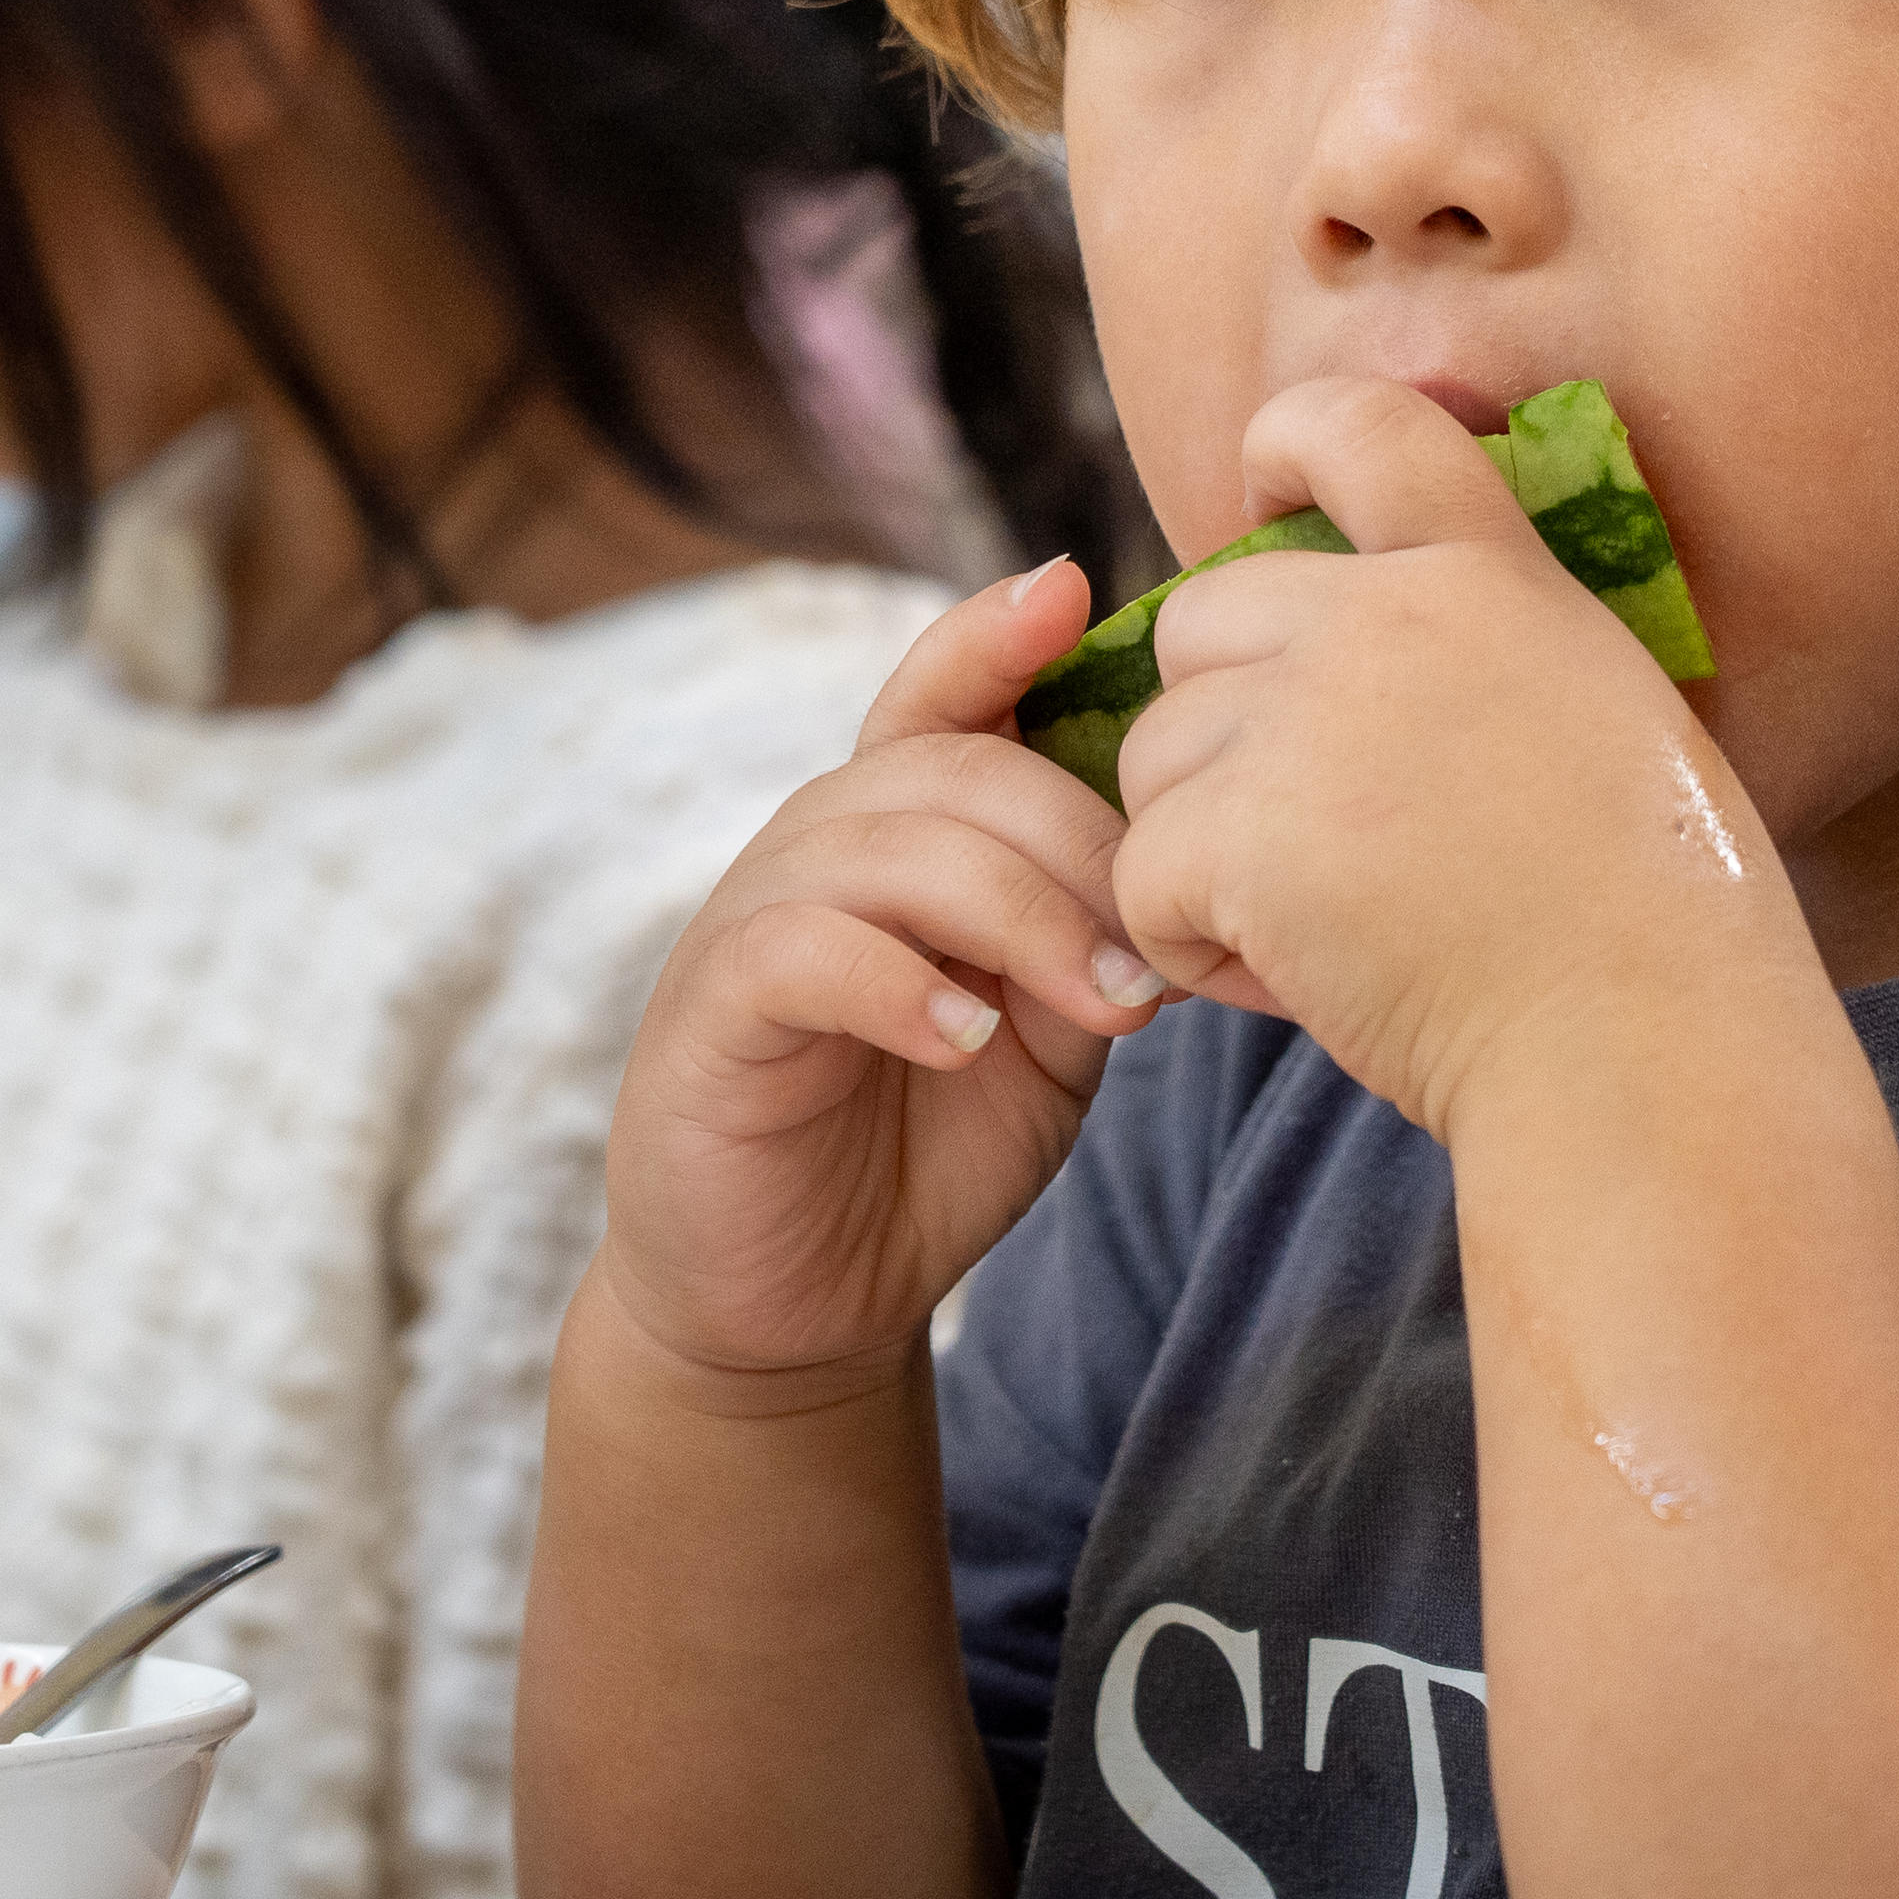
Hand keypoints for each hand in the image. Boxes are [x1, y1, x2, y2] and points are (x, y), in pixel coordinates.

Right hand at [592, 559, 1174, 1393]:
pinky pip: (799, 952)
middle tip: (1158, 957)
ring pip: (882, 847)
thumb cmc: (933, 1145)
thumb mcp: (1048, 1025)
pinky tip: (967, 1039)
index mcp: (898, 834)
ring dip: (1016, 918)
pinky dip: (897, 983)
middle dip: (1074, 844)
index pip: (941, 699)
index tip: (1074, 593)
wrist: (803, 1304)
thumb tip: (1190, 854)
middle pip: (945, 770)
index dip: (994, 637)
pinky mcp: (707, 1017)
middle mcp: (815, 852)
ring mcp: (749, 926)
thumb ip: (1089, 928)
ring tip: (1105, 1009)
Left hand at [1109, 377, 1821, 1137]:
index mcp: (1493, 572)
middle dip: (1221, 731)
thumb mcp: (1600, 711)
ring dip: (1204, 849)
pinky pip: (1142, 873)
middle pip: (1198, 620)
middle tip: (1315, 849)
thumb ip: (1484, 644)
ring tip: (1321, 934)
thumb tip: (1359, 637)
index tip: (1265, 513)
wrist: (1648, 1045)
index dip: (1280, 449)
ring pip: (1154, 754)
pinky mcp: (1246, 833)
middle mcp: (1392, 616)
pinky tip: (1294, 985)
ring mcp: (1310, 719)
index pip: (1354, 421)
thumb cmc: (1651, 921)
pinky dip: (1191, 945)